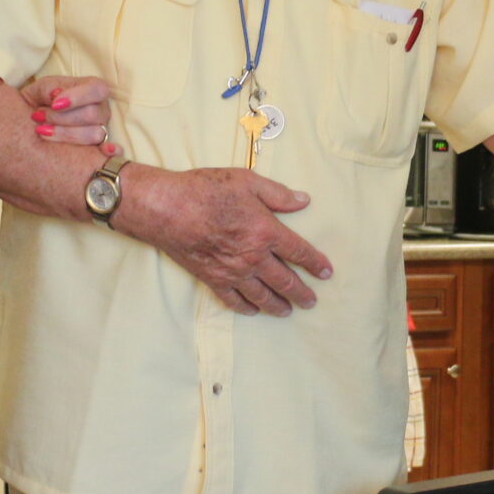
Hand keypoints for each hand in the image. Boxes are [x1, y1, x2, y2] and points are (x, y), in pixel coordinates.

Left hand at [21, 74, 117, 153]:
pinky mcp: (97, 151)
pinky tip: (106, 150)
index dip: (77, 97)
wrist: (26, 128)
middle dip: (62, 117)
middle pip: (92, 114)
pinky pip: (114, 152)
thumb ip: (47, 89)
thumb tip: (57, 94)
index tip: (54, 105)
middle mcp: (100, 110)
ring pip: (95, 134)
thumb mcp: (37, 91)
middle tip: (38, 116)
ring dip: (66, 134)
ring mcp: (101, 131)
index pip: (97, 89)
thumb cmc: (36, 105)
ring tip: (43, 130)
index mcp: (91, 90)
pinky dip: (112, 150)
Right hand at [127, 166, 334, 315]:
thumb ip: (278, 194)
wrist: (166, 208)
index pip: (299, 252)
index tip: (326, 273)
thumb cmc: (205, 190)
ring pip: (262, 296)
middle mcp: (253, 257)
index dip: (316, 264)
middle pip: (285, 281)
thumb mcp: (246, 181)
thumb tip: (303, 201)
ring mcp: (233, 272)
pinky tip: (253, 311)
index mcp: (266, 231)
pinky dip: (246, 307)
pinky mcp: (213, 279)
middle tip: (312, 302)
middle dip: (301, 293)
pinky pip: (234, 300)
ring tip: (288, 311)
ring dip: (277, 305)